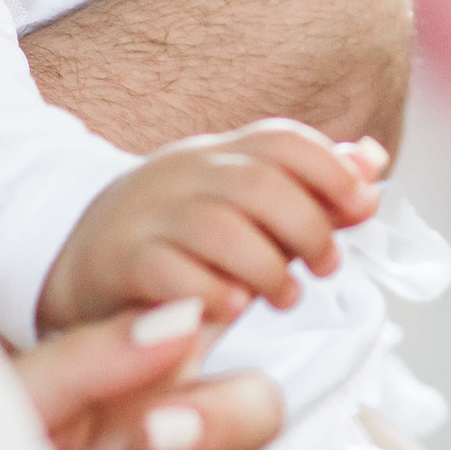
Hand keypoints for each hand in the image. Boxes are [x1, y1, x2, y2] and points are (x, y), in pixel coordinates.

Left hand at [12, 299, 284, 449]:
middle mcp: (168, 441)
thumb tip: (183, 316)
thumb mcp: (15, 401)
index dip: (220, 351)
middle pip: (259, 412)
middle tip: (154, 440)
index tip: (167, 390)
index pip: (222, 349)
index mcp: (137, 383)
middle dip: (220, 424)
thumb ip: (95, 355)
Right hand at [39, 120, 387, 333]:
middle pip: (258, 184)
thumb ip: (309, 186)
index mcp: (218, 153)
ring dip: (267, 267)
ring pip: (219, 229)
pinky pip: (171, 274)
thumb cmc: (181, 233)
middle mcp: (182, 173)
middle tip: (325, 267)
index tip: (362, 207)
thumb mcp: (242, 200)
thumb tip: (372, 161)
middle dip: (307, 227)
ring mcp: (147, 215)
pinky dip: (213, 294)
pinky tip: (233, 309)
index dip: (331, 169)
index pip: (282, 140)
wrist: (77, 254)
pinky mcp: (119, 262)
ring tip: (285, 297)